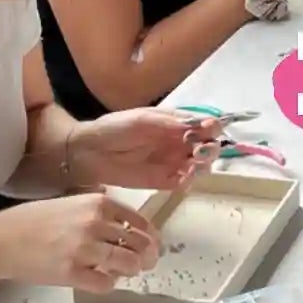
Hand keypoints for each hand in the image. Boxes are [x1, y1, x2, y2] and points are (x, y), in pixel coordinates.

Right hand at [0, 191, 159, 292]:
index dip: (150, 237)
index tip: (152, 246)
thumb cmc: (35, 220)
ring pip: (127, 264)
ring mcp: (85, 248)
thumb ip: (99, 210)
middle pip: (139, 244)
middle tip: (144, 265)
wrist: (4, 239)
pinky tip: (102, 280)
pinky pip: (105, 283)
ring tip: (123, 273)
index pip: (139, 221)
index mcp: (99, 203)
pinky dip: (109, 284)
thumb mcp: (73, 202)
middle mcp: (96, 223)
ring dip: (130, 271)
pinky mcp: (72, 272)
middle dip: (146, 257)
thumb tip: (126, 224)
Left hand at [67, 109, 221, 191]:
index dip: (212, 126)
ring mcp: (172, 162)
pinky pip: (184, 182)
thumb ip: (170, 123)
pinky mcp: (163, 181)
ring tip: (192, 165)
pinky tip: (184, 177)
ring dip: (203, 165)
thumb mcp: (142, 119)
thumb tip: (202, 123)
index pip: (204, 124)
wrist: (89, 152)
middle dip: (211, 148)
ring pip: (200, 165)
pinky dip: (189, 181)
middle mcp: (178, 142)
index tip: (210, 128)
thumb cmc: (115, 128)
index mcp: (175, 123)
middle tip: (201, 150)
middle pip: (207, 145)